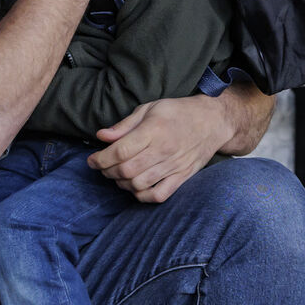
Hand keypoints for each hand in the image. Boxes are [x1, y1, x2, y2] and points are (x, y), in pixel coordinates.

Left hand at [88, 96, 232, 202]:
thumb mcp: (149, 109)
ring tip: (117, 175)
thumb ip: (124, 125)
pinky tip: (136, 187)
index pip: (120, 151)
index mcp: (154, 130)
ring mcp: (174, 165)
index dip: (101, 159)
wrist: (213, 121)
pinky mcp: (182, 177)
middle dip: (107, 171)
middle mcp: (164, 150)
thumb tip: (101, 136)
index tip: (92, 160)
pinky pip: (159, 195)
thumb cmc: (178, 112)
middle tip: (102, 167)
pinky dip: (142, 195)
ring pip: (139, 184)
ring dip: (121, 183)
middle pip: (126, 170)